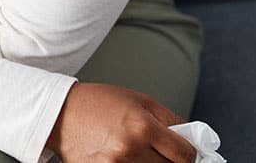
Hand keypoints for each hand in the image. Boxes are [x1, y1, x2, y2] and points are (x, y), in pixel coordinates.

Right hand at [47, 82, 196, 162]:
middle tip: (159, 152)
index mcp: (142, 126)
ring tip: (141, 154)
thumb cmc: (99, 103)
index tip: (185, 153)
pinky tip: (128, 160)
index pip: (186, 155)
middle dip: (171, 162)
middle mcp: (130, 149)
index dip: (190, 155)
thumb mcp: (139, 100)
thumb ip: (171, 120)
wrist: (59, 112)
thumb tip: (196, 142)